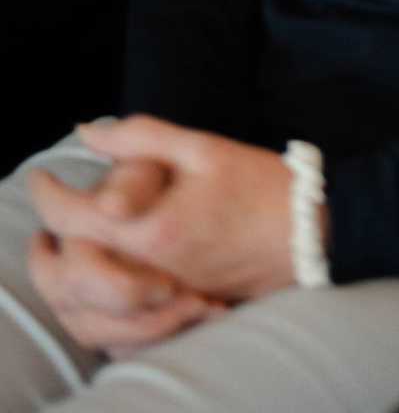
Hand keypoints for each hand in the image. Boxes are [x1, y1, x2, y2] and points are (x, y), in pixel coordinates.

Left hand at [31, 118, 304, 305]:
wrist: (306, 232)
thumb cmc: (258, 184)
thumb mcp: (202, 147)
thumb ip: (141, 137)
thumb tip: (89, 131)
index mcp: (152, 230)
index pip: (75, 219)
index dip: (48, 194)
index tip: (41, 176)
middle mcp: (149, 273)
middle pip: (72, 269)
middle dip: (52, 241)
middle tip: (49, 216)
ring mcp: (161, 297)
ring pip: (89, 300)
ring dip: (69, 272)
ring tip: (67, 243)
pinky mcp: (175, 308)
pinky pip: (117, 317)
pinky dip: (99, 298)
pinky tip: (102, 271)